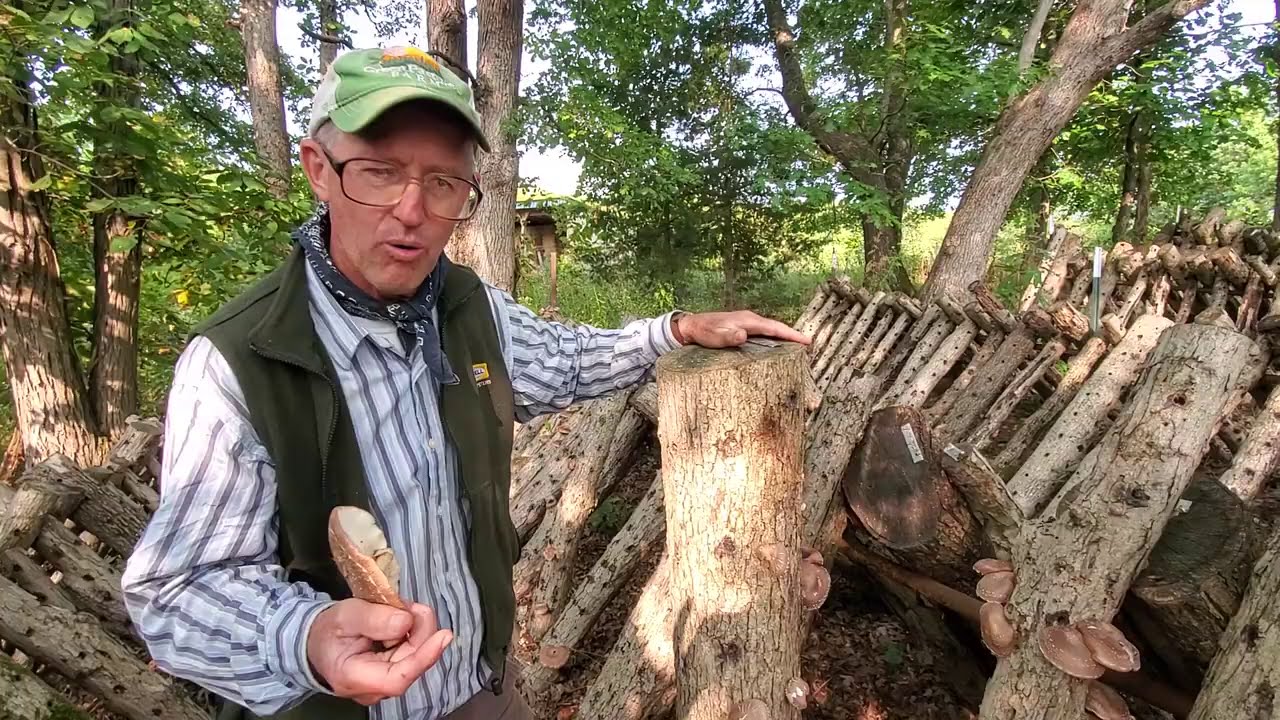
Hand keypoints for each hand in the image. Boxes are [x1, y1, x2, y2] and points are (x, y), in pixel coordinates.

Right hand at [306, 598, 452, 705]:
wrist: (316, 642)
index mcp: (354, 678)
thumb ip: (374, 619)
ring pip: (415, 657)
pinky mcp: (392, 673)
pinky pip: (411, 654)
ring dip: (417, 630)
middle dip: (421, 631)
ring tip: (400, 609)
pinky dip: (412, 633)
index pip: (397, 679)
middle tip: (412, 606)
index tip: (443, 636)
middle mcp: (373, 688)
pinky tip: (400, 620)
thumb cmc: (327, 630)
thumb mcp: (345, 615)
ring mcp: (384, 683)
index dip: (423, 658)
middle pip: (411, 663)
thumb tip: (405, 622)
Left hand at [672, 310, 810, 347]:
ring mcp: (747, 325)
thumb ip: (728, 337)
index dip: (791, 334)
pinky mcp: (743, 330)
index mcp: (747, 321)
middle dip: (793, 336)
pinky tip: (777, 350)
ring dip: (784, 339)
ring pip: (771, 332)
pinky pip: (764, 335)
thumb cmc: (702, 332)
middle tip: (808, 347)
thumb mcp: (713, 336)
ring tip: (798, 350)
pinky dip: (774, 340)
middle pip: (777, 329)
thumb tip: (743, 335)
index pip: (774, 328)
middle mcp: (750, 321)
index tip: (807, 341)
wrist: (690, 327)